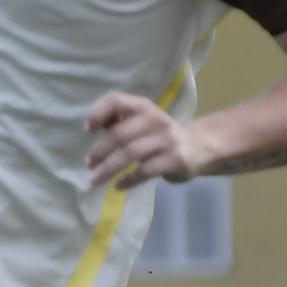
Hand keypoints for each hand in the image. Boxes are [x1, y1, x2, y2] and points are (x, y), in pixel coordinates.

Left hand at [83, 91, 209, 188]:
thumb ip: (118, 121)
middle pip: (120, 134)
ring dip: (109, 168)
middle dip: (100, 151)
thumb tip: (92, 125)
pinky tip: (118, 186)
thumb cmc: (158, 136)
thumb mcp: (140, 123)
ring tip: (95, 179)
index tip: (88, 130)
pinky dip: (128, 180)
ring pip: (130, 153)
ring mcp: (167, 139)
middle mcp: (156, 119)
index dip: (98, 113)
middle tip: (89, 164)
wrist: (198, 147)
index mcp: (143, 107)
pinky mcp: (176, 159)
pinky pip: (146, 171)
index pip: (116, 100)